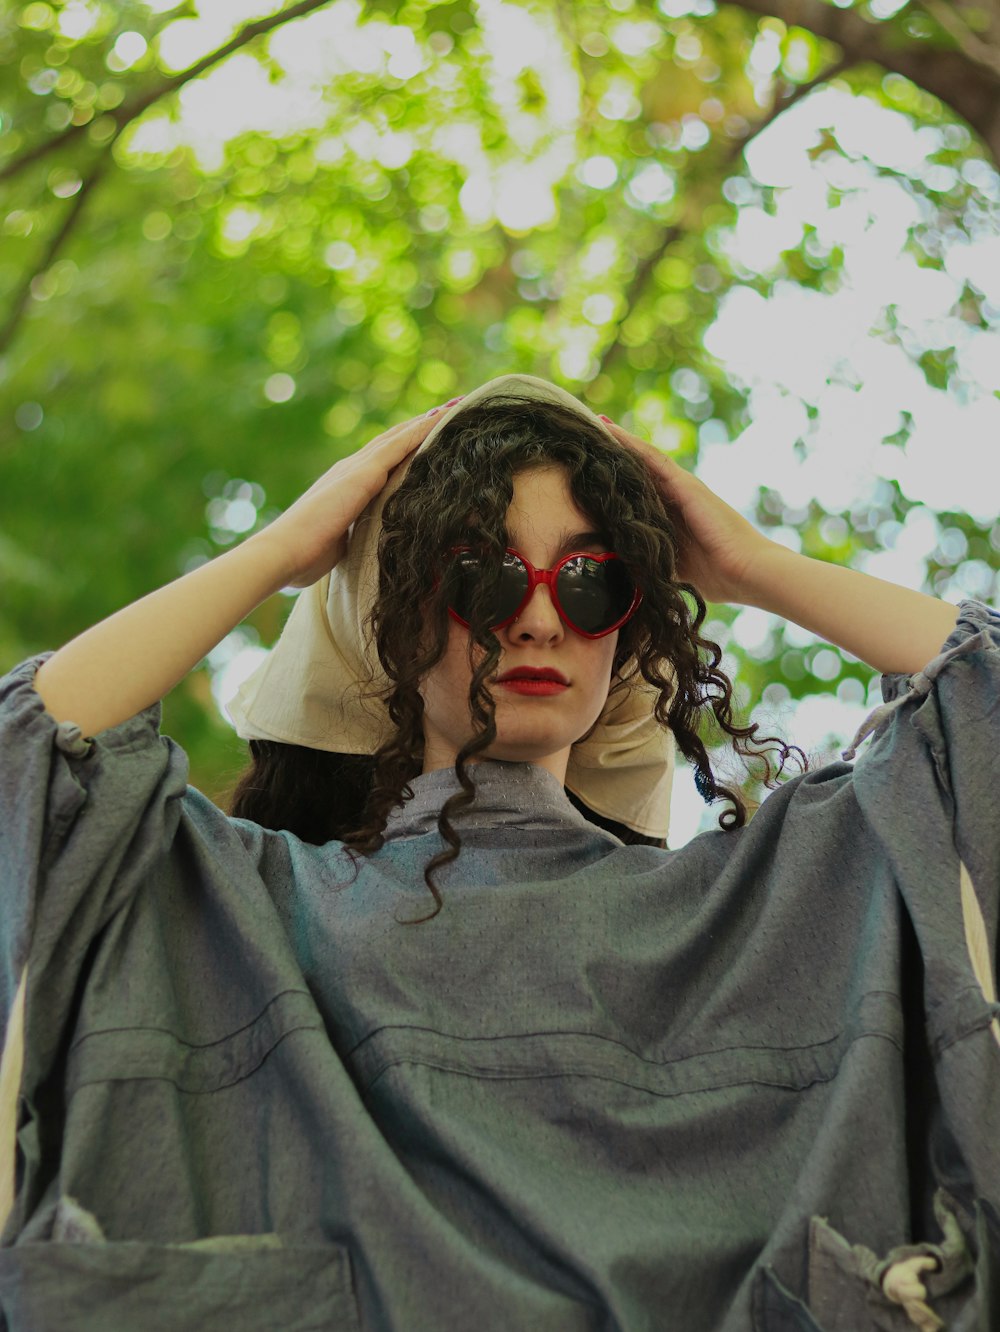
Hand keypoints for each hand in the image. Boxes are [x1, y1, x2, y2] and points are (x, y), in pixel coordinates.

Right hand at [250, 405, 454, 588]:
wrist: (284, 551)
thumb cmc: (306, 555)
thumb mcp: (341, 542)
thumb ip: (356, 535)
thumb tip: (368, 548)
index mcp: (345, 486)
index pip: (381, 461)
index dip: (404, 446)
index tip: (426, 436)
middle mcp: (350, 470)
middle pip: (392, 441)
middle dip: (419, 426)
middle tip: (448, 410)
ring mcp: (356, 468)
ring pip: (399, 437)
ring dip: (427, 420)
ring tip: (454, 405)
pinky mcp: (363, 473)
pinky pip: (400, 445)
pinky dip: (422, 429)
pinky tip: (442, 418)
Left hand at [601, 417, 772, 605]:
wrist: (746, 571)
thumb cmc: (717, 576)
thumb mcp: (672, 566)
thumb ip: (650, 559)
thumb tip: (623, 566)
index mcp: (674, 514)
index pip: (640, 491)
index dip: (619, 479)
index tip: (594, 469)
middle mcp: (677, 495)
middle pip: (640, 469)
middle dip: (616, 453)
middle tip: (588, 433)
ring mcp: (682, 487)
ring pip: (643, 458)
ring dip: (620, 441)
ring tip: (594, 423)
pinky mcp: (685, 485)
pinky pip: (652, 459)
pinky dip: (631, 444)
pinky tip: (610, 430)